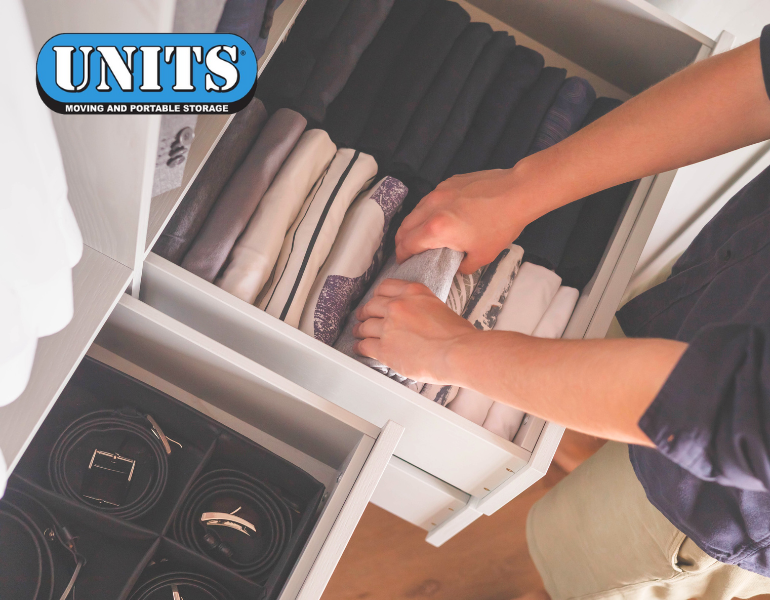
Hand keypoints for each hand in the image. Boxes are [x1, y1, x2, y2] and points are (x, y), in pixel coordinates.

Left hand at [353, 279, 477, 383]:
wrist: (457, 352)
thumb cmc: (456, 335)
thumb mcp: (438, 307)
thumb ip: (421, 307)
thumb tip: (415, 318)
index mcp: (413, 292)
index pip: (385, 287)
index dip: (377, 296)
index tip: (376, 302)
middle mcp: (397, 305)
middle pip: (371, 306)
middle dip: (366, 313)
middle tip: (364, 318)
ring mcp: (388, 327)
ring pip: (365, 326)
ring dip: (360, 330)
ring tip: (359, 334)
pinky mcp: (384, 348)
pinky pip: (364, 345)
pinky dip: (360, 347)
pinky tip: (360, 348)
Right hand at [395, 168, 535, 273]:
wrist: (517, 192)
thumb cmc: (501, 225)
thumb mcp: (482, 256)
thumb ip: (461, 267)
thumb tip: (454, 268)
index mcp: (436, 229)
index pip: (407, 244)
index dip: (402, 256)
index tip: (403, 262)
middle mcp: (431, 208)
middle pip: (404, 227)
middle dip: (402, 242)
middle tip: (407, 251)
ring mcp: (438, 192)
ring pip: (415, 211)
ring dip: (412, 225)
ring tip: (419, 235)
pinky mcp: (448, 182)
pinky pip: (429, 199)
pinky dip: (426, 211)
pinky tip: (437, 217)